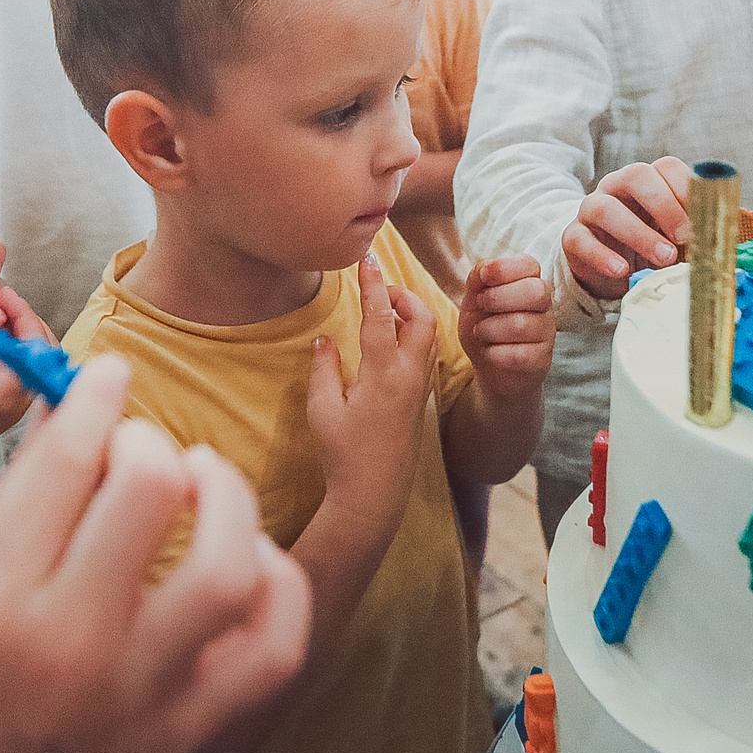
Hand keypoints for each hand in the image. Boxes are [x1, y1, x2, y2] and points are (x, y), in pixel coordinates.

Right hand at [0, 358, 309, 752]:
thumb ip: (20, 501)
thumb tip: (82, 411)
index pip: (62, 460)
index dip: (98, 399)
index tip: (111, 379)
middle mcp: (70, 641)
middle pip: (148, 491)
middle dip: (153, 443)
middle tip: (144, 449)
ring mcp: (142, 690)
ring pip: (227, 566)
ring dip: (227, 498)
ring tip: (205, 480)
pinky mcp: (192, 726)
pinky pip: (274, 644)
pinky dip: (276, 585)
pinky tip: (248, 558)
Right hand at [308, 253, 435, 524]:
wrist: (375, 494)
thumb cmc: (343, 453)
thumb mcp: (322, 407)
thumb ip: (324, 366)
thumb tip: (325, 337)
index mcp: (383, 372)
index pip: (381, 314)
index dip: (373, 283)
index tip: (366, 259)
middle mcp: (409, 375)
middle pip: (421, 317)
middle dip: (403, 296)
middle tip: (378, 290)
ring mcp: (419, 387)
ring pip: (430, 335)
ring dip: (412, 315)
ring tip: (385, 311)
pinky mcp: (421, 399)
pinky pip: (428, 354)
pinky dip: (416, 335)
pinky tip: (394, 340)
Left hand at [457, 255, 552, 403]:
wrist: (489, 368)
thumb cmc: (484, 326)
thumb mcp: (473, 299)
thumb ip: (478, 279)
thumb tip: (486, 267)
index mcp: (528, 281)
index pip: (530, 265)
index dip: (504, 269)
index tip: (484, 278)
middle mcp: (543, 304)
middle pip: (536, 291)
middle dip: (499, 297)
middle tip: (481, 305)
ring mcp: (546, 332)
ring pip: (524, 324)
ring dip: (491, 328)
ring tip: (480, 332)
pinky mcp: (542, 359)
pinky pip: (523, 354)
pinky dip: (498, 353)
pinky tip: (490, 352)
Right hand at [561, 155, 694, 300]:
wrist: (611, 270)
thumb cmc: (652, 248)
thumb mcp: (679, 240)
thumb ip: (702, 237)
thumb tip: (736, 246)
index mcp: (650, 181)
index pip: (666, 167)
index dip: (687, 189)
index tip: (704, 221)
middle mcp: (618, 187)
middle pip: (636, 175)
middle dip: (664, 205)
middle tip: (685, 237)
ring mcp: (592, 209)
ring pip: (605, 207)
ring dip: (638, 233)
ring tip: (663, 259)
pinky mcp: (573, 236)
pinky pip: (580, 239)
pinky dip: (602, 255)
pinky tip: (622, 270)